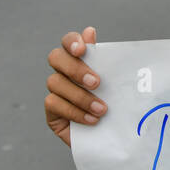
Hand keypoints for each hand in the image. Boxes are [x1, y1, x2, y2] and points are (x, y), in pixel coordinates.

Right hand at [45, 27, 105, 147]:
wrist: (115, 138)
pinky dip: (74, 111)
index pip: (68, 42)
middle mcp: (64, 72)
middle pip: (56, 58)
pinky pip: (54, 104)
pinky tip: (92, 119)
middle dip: (75, 69)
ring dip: (80, 96)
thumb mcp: (117, 85)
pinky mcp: (52, 112)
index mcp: (80, 60)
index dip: (72, 41)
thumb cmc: (117, 106)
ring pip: (55, 82)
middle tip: (97, 82)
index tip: (83, 50)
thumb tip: (90, 31)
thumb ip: (105, 60)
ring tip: (102, 109)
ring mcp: (55, 91)